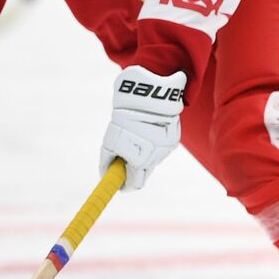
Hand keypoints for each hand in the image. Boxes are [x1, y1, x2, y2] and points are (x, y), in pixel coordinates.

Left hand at [99, 66, 186, 190]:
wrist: (151, 92)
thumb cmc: (126, 115)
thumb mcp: (111, 139)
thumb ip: (109, 158)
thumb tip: (105, 174)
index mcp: (140, 158)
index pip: (136, 183)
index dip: (126, 185)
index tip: (119, 186)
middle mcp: (156, 156)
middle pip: (144, 172)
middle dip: (133, 166)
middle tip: (122, 157)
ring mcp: (167, 148)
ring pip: (152, 159)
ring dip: (143, 152)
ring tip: (136, 133)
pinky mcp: (174, 139)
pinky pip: (160, 147)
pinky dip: (152, 142)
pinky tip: (148, 128)